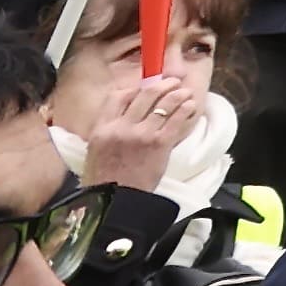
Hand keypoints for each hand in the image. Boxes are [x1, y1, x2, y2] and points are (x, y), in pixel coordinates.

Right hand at [83, 67, 210, 193]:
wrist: (114, 202)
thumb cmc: (104, 180)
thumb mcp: (95, 151)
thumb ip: (108, 130)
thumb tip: (127, 113)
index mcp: (101, 128)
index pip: (117, 97)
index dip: (134, 89)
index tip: (145, 87)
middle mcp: (121, 127)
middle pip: (145, 94)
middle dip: (163, 84)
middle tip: (173, 82)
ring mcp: (142, 134)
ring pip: (165, 103)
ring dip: (178, 94)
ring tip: (185, 92)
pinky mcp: (160, 143)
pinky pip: (176, 119)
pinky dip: (186, 109)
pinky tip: (190, 106)